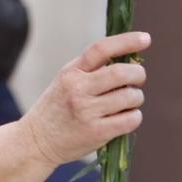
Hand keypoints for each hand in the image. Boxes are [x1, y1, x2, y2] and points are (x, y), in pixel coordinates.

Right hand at [20, 31, 151, 168]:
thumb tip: (132, 63)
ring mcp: (87, 112)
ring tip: (126, 103)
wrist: (36, 142)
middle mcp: (77, 90)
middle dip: (138, 74)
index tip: (145, 39)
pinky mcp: (96, 132)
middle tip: (138, 79)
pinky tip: (125, 118)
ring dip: (136, 98)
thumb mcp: (65, 82)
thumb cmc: (57, 108)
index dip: (126, 41)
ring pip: (130, 97)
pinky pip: (131, 119)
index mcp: (71, 73)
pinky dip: (134, 116)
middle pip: (121, 73)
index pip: (101, 49)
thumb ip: (91, 70)